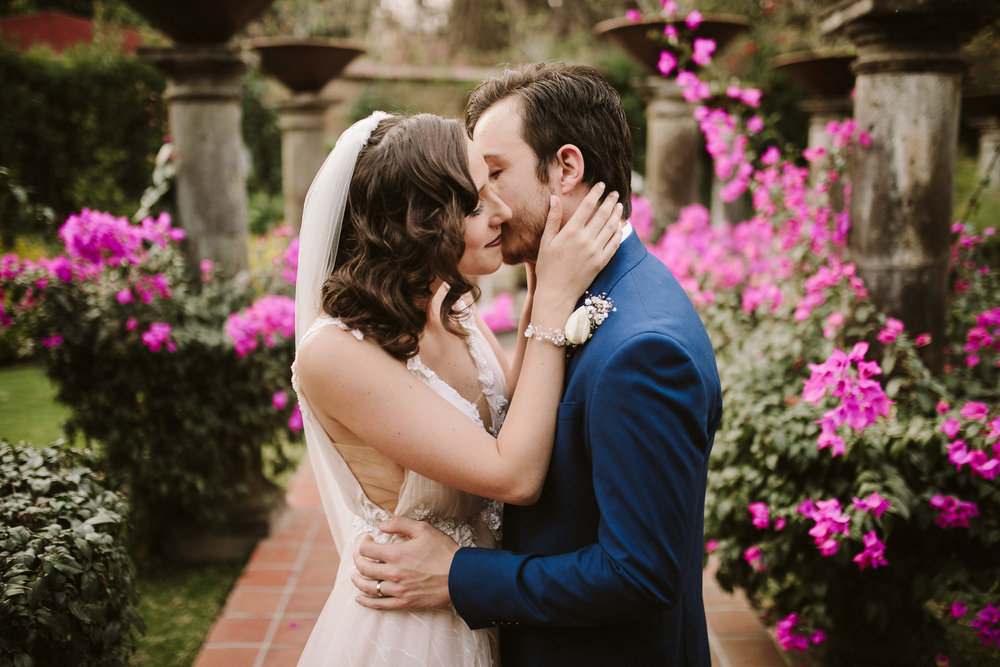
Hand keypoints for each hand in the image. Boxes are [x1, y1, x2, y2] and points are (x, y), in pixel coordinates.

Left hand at [351, 516, 458, 610]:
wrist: (460, 576)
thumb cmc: (443, 551)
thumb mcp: (423, 529)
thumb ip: (400, 523)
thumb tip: (381, 525)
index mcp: (396, 554)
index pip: (367, 549)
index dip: (363, 542)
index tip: (368, 539)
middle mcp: (393, 573)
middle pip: (364, 568)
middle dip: (358, 560)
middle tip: (359, 555)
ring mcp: (398, 590)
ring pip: (368, 587)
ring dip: (358, 580)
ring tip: (355, 576)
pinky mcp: (404, 602)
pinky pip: (379, 605)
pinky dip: (366, 602)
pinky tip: (359, 598)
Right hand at [532, 183, 622, 320]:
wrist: (556, 293)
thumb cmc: (547, 267)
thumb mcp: (546, 242)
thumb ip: (553, 219)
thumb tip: (554, 198)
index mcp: (570, 232)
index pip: (587, 206)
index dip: (596, 193)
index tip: (601, 185)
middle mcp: (585, 240)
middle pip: (603, 214)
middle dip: (610, 201)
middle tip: (615, 193)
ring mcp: (595, 251)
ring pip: (611, 227)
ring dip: (617, 214)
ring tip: (619, 206)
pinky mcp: (602, 262)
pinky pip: (614, 244)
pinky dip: (619, 232)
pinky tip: (620, 226)